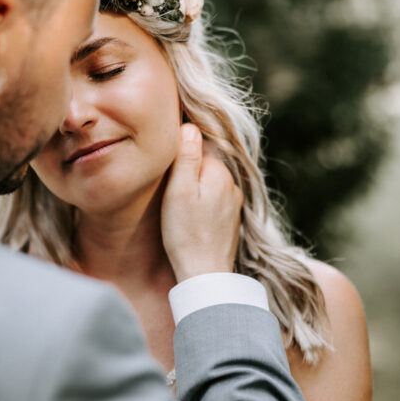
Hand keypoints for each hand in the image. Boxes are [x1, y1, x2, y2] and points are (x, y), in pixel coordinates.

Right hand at [161, 123, 243, 282]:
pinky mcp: (231, 218)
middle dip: (189, 165)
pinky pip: (214, 197)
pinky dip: (202, 199)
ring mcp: (234, 202)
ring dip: (196, 183)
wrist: (205, 274)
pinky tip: (190, 212)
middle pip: (206, 161)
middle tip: (167, 179)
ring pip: (211, 180)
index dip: (180, 146)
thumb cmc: (186, 233)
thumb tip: (189, 126)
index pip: (199, 143)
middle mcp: (232, 183)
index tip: (165, 156)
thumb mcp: (179, 191)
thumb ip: (186, 157)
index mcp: (219, 171)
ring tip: (177, 197)